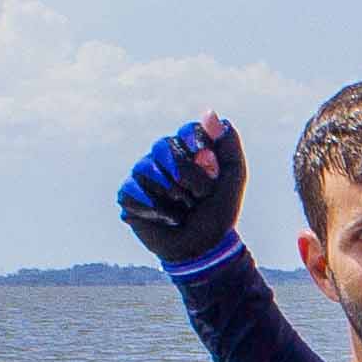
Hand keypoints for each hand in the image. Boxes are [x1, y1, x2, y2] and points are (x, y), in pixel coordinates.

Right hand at [119, 115, 248, 267]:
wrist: (204, 247)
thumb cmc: (218, 212)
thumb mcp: (233, 178)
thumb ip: (228, 145)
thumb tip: (209, 113)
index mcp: (187, 146)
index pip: (188, 131)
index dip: (201, 152)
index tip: (214, 172)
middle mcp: (161, 154)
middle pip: (165, 146)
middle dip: (190, 177)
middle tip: (199, 197)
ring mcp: (142, 172)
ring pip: (149, 170)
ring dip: (174, 197)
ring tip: (183, 210)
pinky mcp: (128, 194)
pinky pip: (135, 191)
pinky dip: (157, 210)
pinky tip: (167, 219)